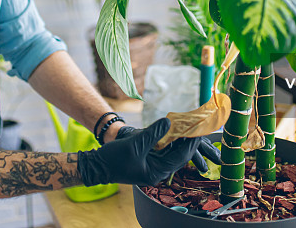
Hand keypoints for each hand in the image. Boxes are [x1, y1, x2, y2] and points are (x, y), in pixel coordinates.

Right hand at [77, 118, 200, 186]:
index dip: (191, 143)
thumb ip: (153, 133)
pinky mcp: (147, 162)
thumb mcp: (135, 144)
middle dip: (188, 141)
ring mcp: (153, 168)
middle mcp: (158, 172)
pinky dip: (169, 142)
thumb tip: (169, 122)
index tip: (198, 130)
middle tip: (196, 126)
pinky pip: (163, 152)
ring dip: (179, 141)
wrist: (96, 166)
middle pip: (179, 156)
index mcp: (157, 172)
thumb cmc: (114, 158)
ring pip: (172, 154)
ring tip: (188, 127)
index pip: (181, 157)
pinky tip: (173, 131)